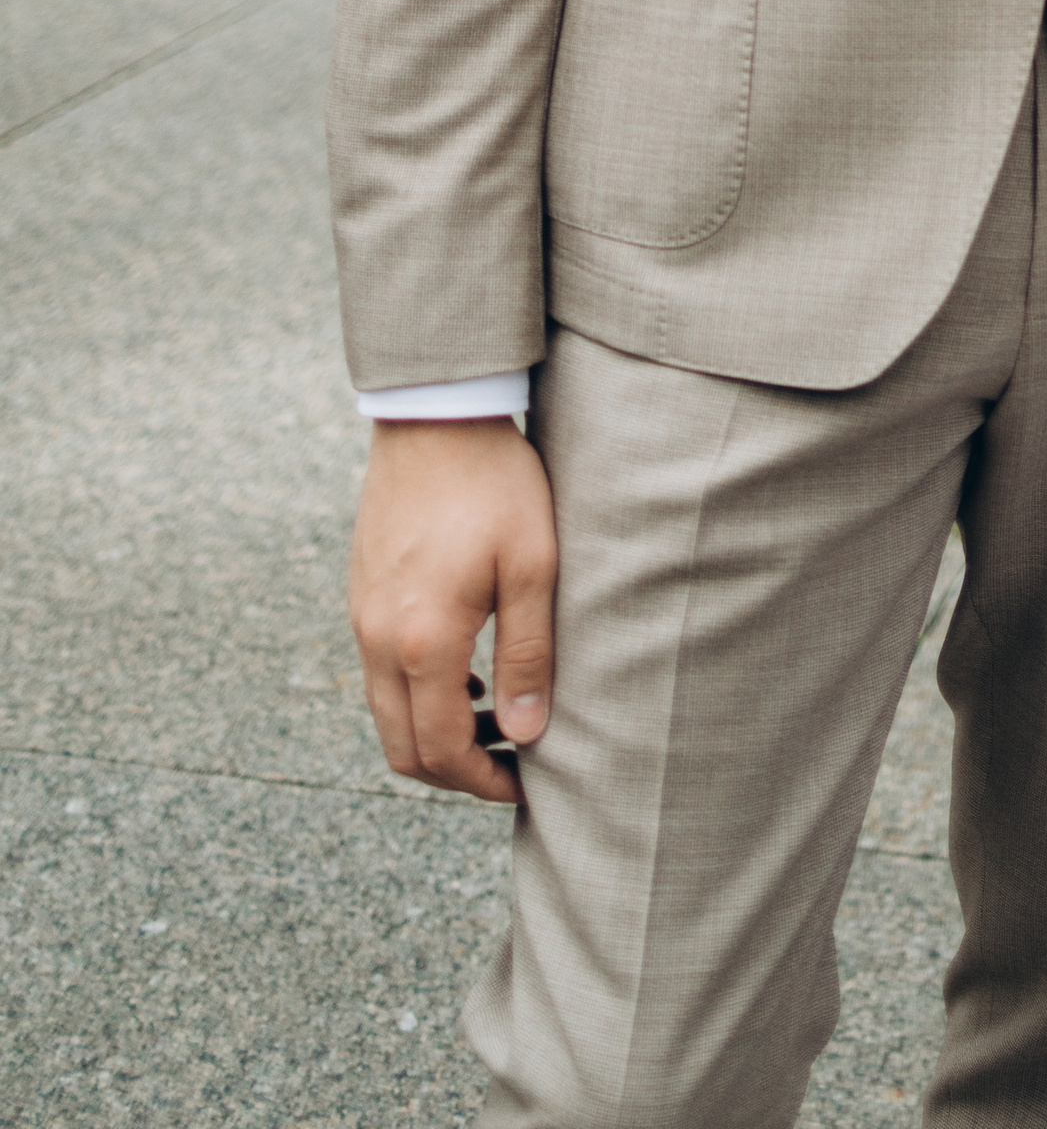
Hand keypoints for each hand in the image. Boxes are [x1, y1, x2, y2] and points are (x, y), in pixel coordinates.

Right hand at [348, 417, 556, 802]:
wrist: (436, 414)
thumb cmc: (496, 484)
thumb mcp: (533, 566)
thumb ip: (529, 655)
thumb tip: (528, 733)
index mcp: (422, 641)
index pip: (439, 750)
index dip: (481, 782)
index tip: (524, 784)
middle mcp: (377, 638)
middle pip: (401, 747)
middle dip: (453, 771)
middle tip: (509, 763)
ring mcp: (362, 616)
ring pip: (385, 712)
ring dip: (433, 733)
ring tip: (495, 718)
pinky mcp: (361, 593)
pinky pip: (377, 672)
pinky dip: (415, 694)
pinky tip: (465, 674)